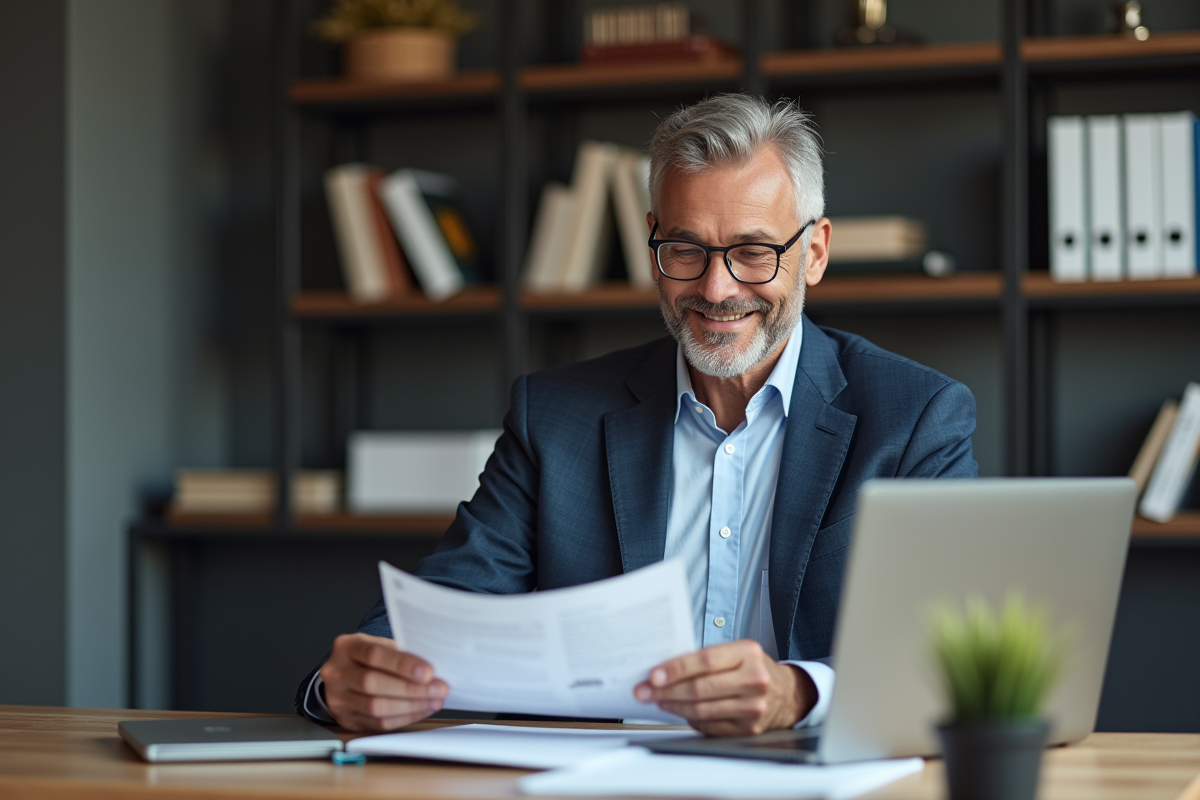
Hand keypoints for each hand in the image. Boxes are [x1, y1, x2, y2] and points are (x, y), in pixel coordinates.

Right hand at [318, 633, 447, 731]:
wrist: (344, 674)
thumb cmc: (369, 658)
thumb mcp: (380, 645)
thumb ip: (400, 654)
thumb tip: (433, 669)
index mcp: (346, 647)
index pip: (374, 654)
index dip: (402, 664)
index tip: (428, 672)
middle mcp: (336, 672)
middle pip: (373, 684)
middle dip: (411, 688)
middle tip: (438, 689)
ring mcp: (337, 698)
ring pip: (375, 707)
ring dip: (410, 706)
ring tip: (433, 701)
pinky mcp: (345, 718)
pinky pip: (377, 723)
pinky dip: (403, 718)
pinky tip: (420, 710)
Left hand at [633, 639, 815, 736]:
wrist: (787, 694)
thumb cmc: (754, 668)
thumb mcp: (737, 652)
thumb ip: (707, 658)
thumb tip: (666, 668)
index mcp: (748, 653)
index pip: (705, 660)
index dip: (676, 669)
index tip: (653, 675)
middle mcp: (754, 679)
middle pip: (700, 688)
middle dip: (666, 691)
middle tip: (645, 690)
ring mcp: (753, 707)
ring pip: (702, 709)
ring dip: (674, 706)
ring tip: (658, 700)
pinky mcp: (748, 728)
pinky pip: (710, 725)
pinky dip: (689, 718)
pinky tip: (678, 711)